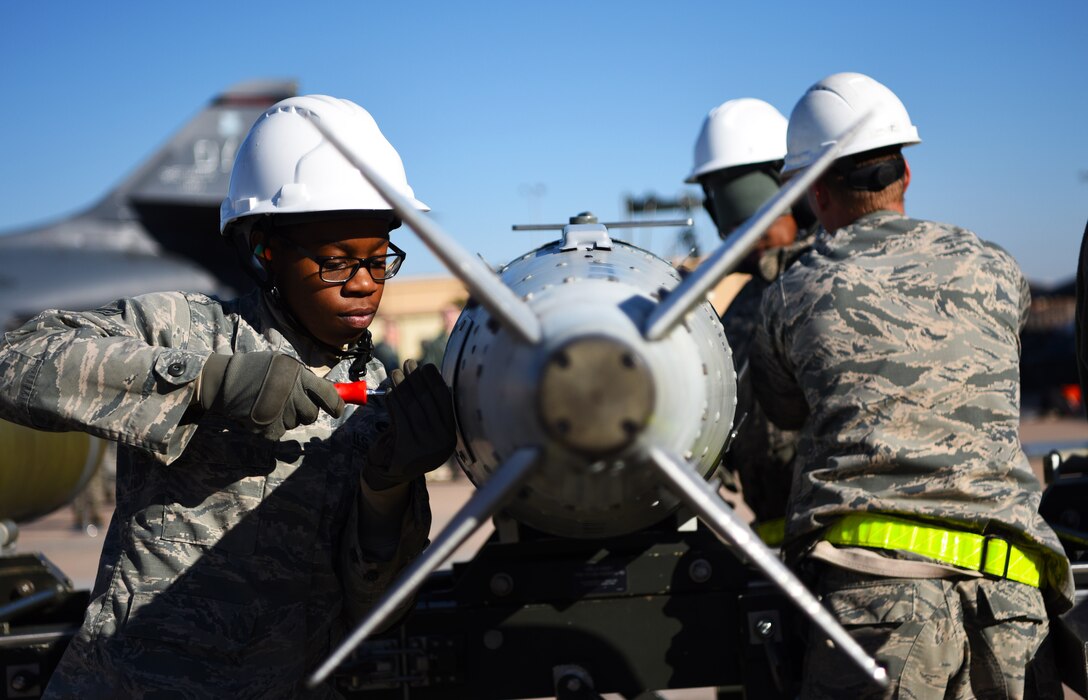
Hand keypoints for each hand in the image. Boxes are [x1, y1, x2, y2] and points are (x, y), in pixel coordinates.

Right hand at [199, 351, 343, 439]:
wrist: (223, 381)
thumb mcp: (283, 366)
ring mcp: (279, 411)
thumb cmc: (256, 371)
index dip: (336, 406)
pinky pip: (279, 432)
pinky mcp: (267, 427)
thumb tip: (331, 395)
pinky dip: (272, 427)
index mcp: (297, 374)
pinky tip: (261, 414)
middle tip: (290, 404)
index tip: (337, 411)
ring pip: (295, 423)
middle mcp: (291, 392)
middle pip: (312, 414)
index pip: (328, 395)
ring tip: (270, 404)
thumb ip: (305, 379)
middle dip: (304, 412)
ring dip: (287, 418)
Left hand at [365, 360, 455, 489]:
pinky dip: (394, 400)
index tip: (426, 366)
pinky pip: (399, 416)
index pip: (444, 400)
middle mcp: (442, 442)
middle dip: (416, 379)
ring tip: (395, 372)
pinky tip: (390, 391)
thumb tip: (428, 374)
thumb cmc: (413, 444)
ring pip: (411, 406)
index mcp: (451, 435)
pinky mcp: (406, 448)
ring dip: (402, 386)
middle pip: (427, 401)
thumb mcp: (429, 430)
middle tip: (408, 363)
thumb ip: (432, 409)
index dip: (435, 380)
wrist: (396, 474)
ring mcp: (425, 447)